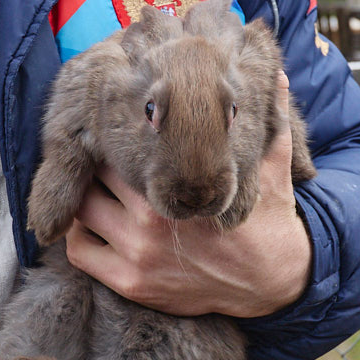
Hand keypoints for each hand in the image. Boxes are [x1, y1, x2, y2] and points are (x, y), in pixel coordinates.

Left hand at [63, 72, 311, 317]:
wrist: (273, 285)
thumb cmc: (269, 221)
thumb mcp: (273, 169)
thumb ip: (271, 121)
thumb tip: (279, 74)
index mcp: (178, 189)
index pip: (123, 151)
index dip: (118, 140)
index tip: (120, 135)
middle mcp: (151, 223)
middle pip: (96, 178)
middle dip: (99, 167)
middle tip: (105, 162)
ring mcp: (137, 257)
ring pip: (82, 213)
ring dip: (85, 200)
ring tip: (100, 190)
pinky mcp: (131, 285)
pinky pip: (80, 254)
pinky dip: (80, 237)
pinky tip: (96, 226)